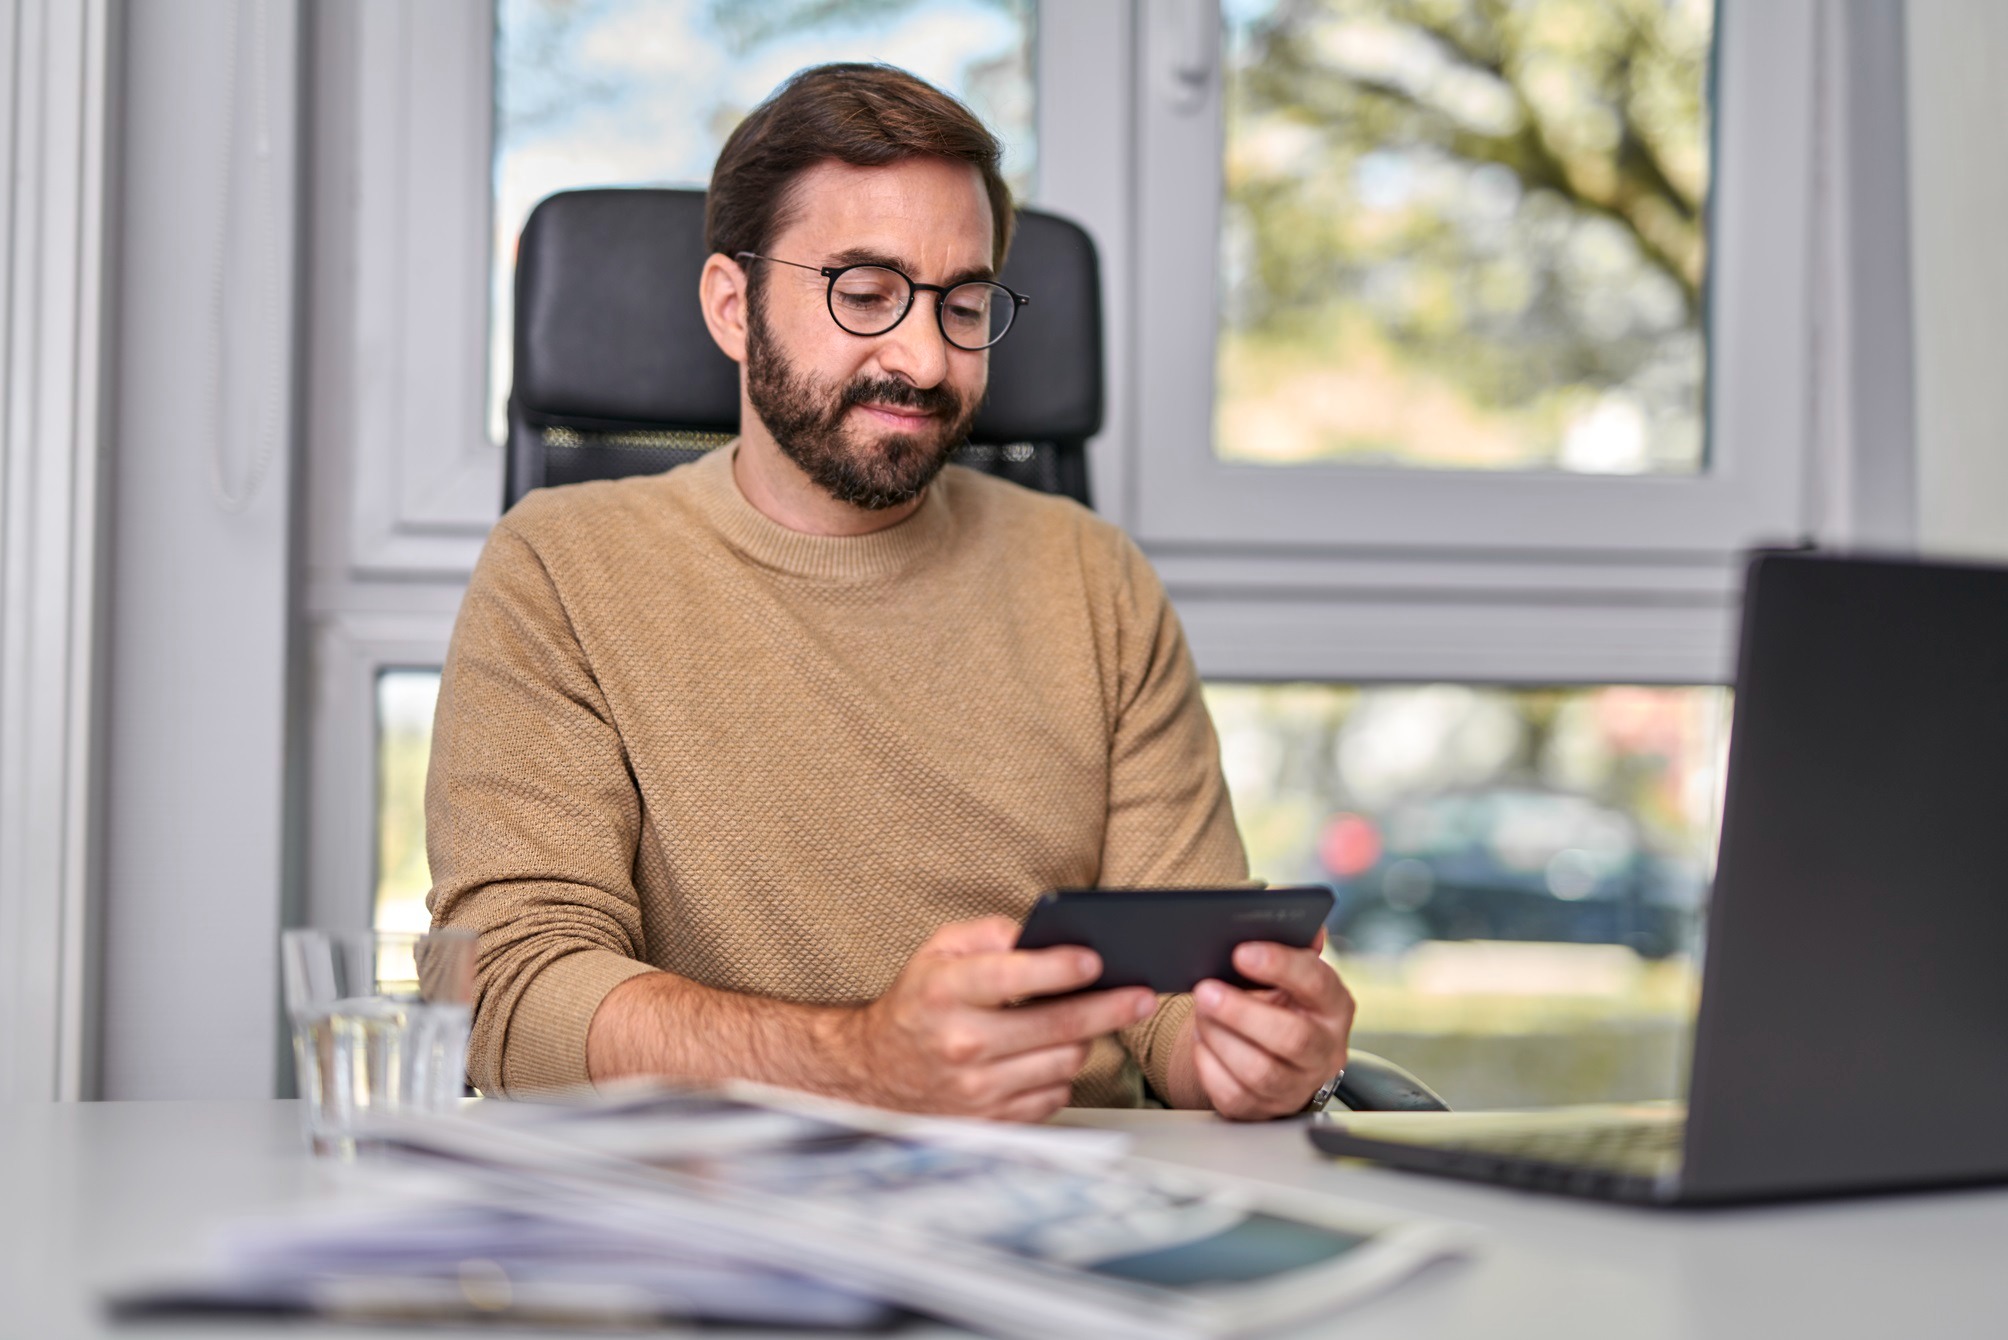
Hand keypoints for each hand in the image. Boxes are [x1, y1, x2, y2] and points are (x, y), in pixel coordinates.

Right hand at [838, 916, 1158, 1121]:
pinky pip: (1054, 1095)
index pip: (1011, 977)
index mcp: (945, 993)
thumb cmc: (918, 1004)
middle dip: (1107, 1008)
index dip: (1058, 968)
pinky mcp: (992, 1121)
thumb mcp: (937, 951)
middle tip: (1141, 995)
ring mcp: (977, 1089)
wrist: (874, 1074)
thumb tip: (1043, 934)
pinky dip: (1063, 1073)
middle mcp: (961, 1044)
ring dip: (1086, 1040)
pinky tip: (1055, 1054)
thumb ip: (988, 933)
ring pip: (1064, 1062)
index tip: (1096, 959)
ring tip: (1093, 1019)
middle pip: (1055, 1027)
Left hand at [1186, 933, 1353, 1119]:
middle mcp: (1325, 1050)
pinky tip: (1203, 1041)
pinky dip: (1209, 1064)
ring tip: (1201, 1013)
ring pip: (1258, 1070)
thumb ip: (1287, 939)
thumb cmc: (1282, 1001)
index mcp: (1334, 1006)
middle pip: (1290, 1037)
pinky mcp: (1263, 1110)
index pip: (1317, 984)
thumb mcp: (1292, 970)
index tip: (1241, 952)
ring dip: (1220, 1037)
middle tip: (1205, 988)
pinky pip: (1232, 1094)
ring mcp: (1297, 1085)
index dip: (1280, 966)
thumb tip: (1276, 901)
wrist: (1279, 1054)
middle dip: (1241, 1011)